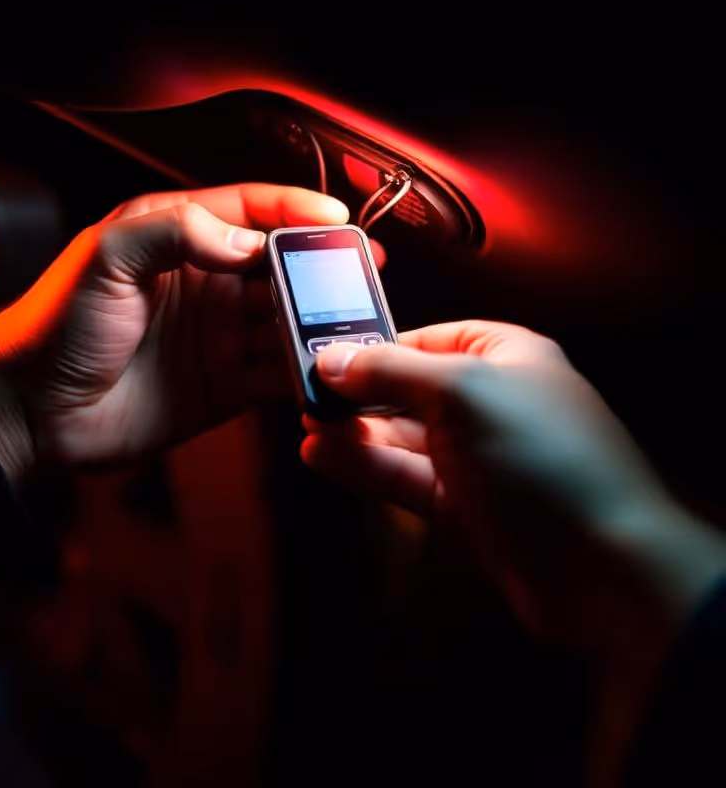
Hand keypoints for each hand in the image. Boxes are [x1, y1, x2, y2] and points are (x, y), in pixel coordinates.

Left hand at [0, 183, 348, 480]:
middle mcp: (203, 281)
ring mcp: (217, 334)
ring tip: (352, 327)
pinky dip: (305, 371)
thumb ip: (177, 232)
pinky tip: (323, 370)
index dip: (294, 208)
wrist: (29, 415)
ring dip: (319, 322)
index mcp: (174, 236)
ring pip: (287, 318)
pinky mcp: (224, 383)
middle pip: (280, 265)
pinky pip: (277, 372)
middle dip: (321, 267)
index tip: (335, 217)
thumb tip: (249, 242)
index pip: (249, 209)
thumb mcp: (106, 258)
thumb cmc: (52, 328)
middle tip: (359, 274)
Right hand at [301, 322, 725, 781]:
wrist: (603, 567)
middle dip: (359, 392)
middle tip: (302, 396)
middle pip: (410, 387)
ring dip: (355, 431)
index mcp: (505, 355)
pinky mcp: (465, 507)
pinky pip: (406, 477)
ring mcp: (478, 458)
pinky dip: (367, 466)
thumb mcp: (461, 394)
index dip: (374, 345)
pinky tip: (324, 457)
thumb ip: (391, 371)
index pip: (427, 338)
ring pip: (403, 436)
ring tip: (307, 427)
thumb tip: (329, 356)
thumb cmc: (538, 456)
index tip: (319, 355)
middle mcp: (491, 402)